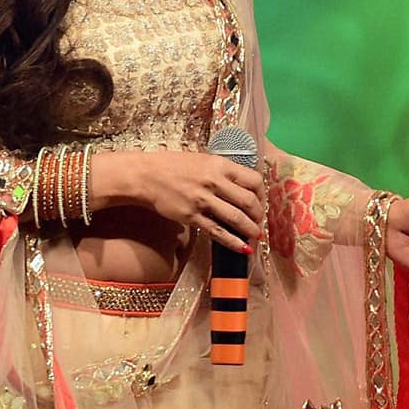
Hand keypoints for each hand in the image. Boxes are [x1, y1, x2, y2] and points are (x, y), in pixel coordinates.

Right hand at [130, 150, 264, 253]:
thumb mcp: (204, 161)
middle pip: (248, 201)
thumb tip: (242, 187)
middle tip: (260, 222)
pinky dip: (233, 242)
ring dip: (250, 229)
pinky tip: (242, 248)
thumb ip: (222, 172)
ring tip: (256, 235)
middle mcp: (214, 181)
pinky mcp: (191, 216)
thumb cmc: (173, 166)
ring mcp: (203, 200)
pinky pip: (218, 232)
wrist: (146, 176)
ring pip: (236, 218)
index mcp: (220, 165)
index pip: (253, 180)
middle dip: (259, 215)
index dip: (262, 194)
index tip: (261, 202)